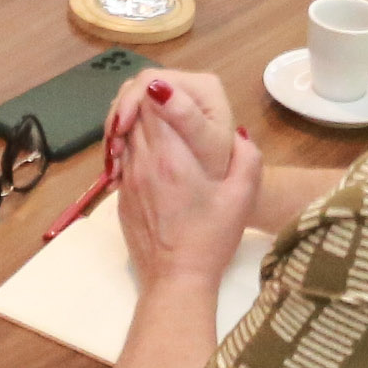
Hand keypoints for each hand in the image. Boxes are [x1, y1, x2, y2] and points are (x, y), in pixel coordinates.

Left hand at [118, 77, 259, 295]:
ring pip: (125, 133)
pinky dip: (133, 148)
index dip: (159, 89)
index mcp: (172, 157)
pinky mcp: (121, 195)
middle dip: (147, 101)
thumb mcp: (242, 197)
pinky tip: (153, 156)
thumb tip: (237, 133)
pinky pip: (123, 158)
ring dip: (138, 123)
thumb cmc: (211, 239)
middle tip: (166, 100)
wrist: (175, 280)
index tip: (169, 87)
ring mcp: (128, 179)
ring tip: (158, 124)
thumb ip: (247, 158)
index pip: (152, 103)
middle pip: (134, 113)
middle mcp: (144, 162)